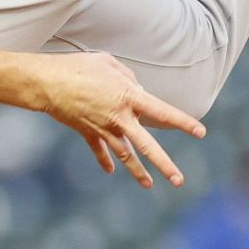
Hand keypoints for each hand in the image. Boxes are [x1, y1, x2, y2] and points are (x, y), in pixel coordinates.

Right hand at [33, 52, 204, 188]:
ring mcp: (103, 129)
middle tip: (179, 181)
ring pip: (125, 155)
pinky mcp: (87, 132)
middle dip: (164, 164)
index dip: (183, 122)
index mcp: (129, 97)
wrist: (47, 84)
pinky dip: (105, 161)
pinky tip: (111, 172)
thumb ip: (128, 77)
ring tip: (149, 185)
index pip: (163, 112)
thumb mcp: (108, 63)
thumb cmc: (78, 67)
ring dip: (137, 171)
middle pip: (147, 146)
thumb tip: (138, 90)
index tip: (200, 132)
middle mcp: (119, 118)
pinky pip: (100, 151)